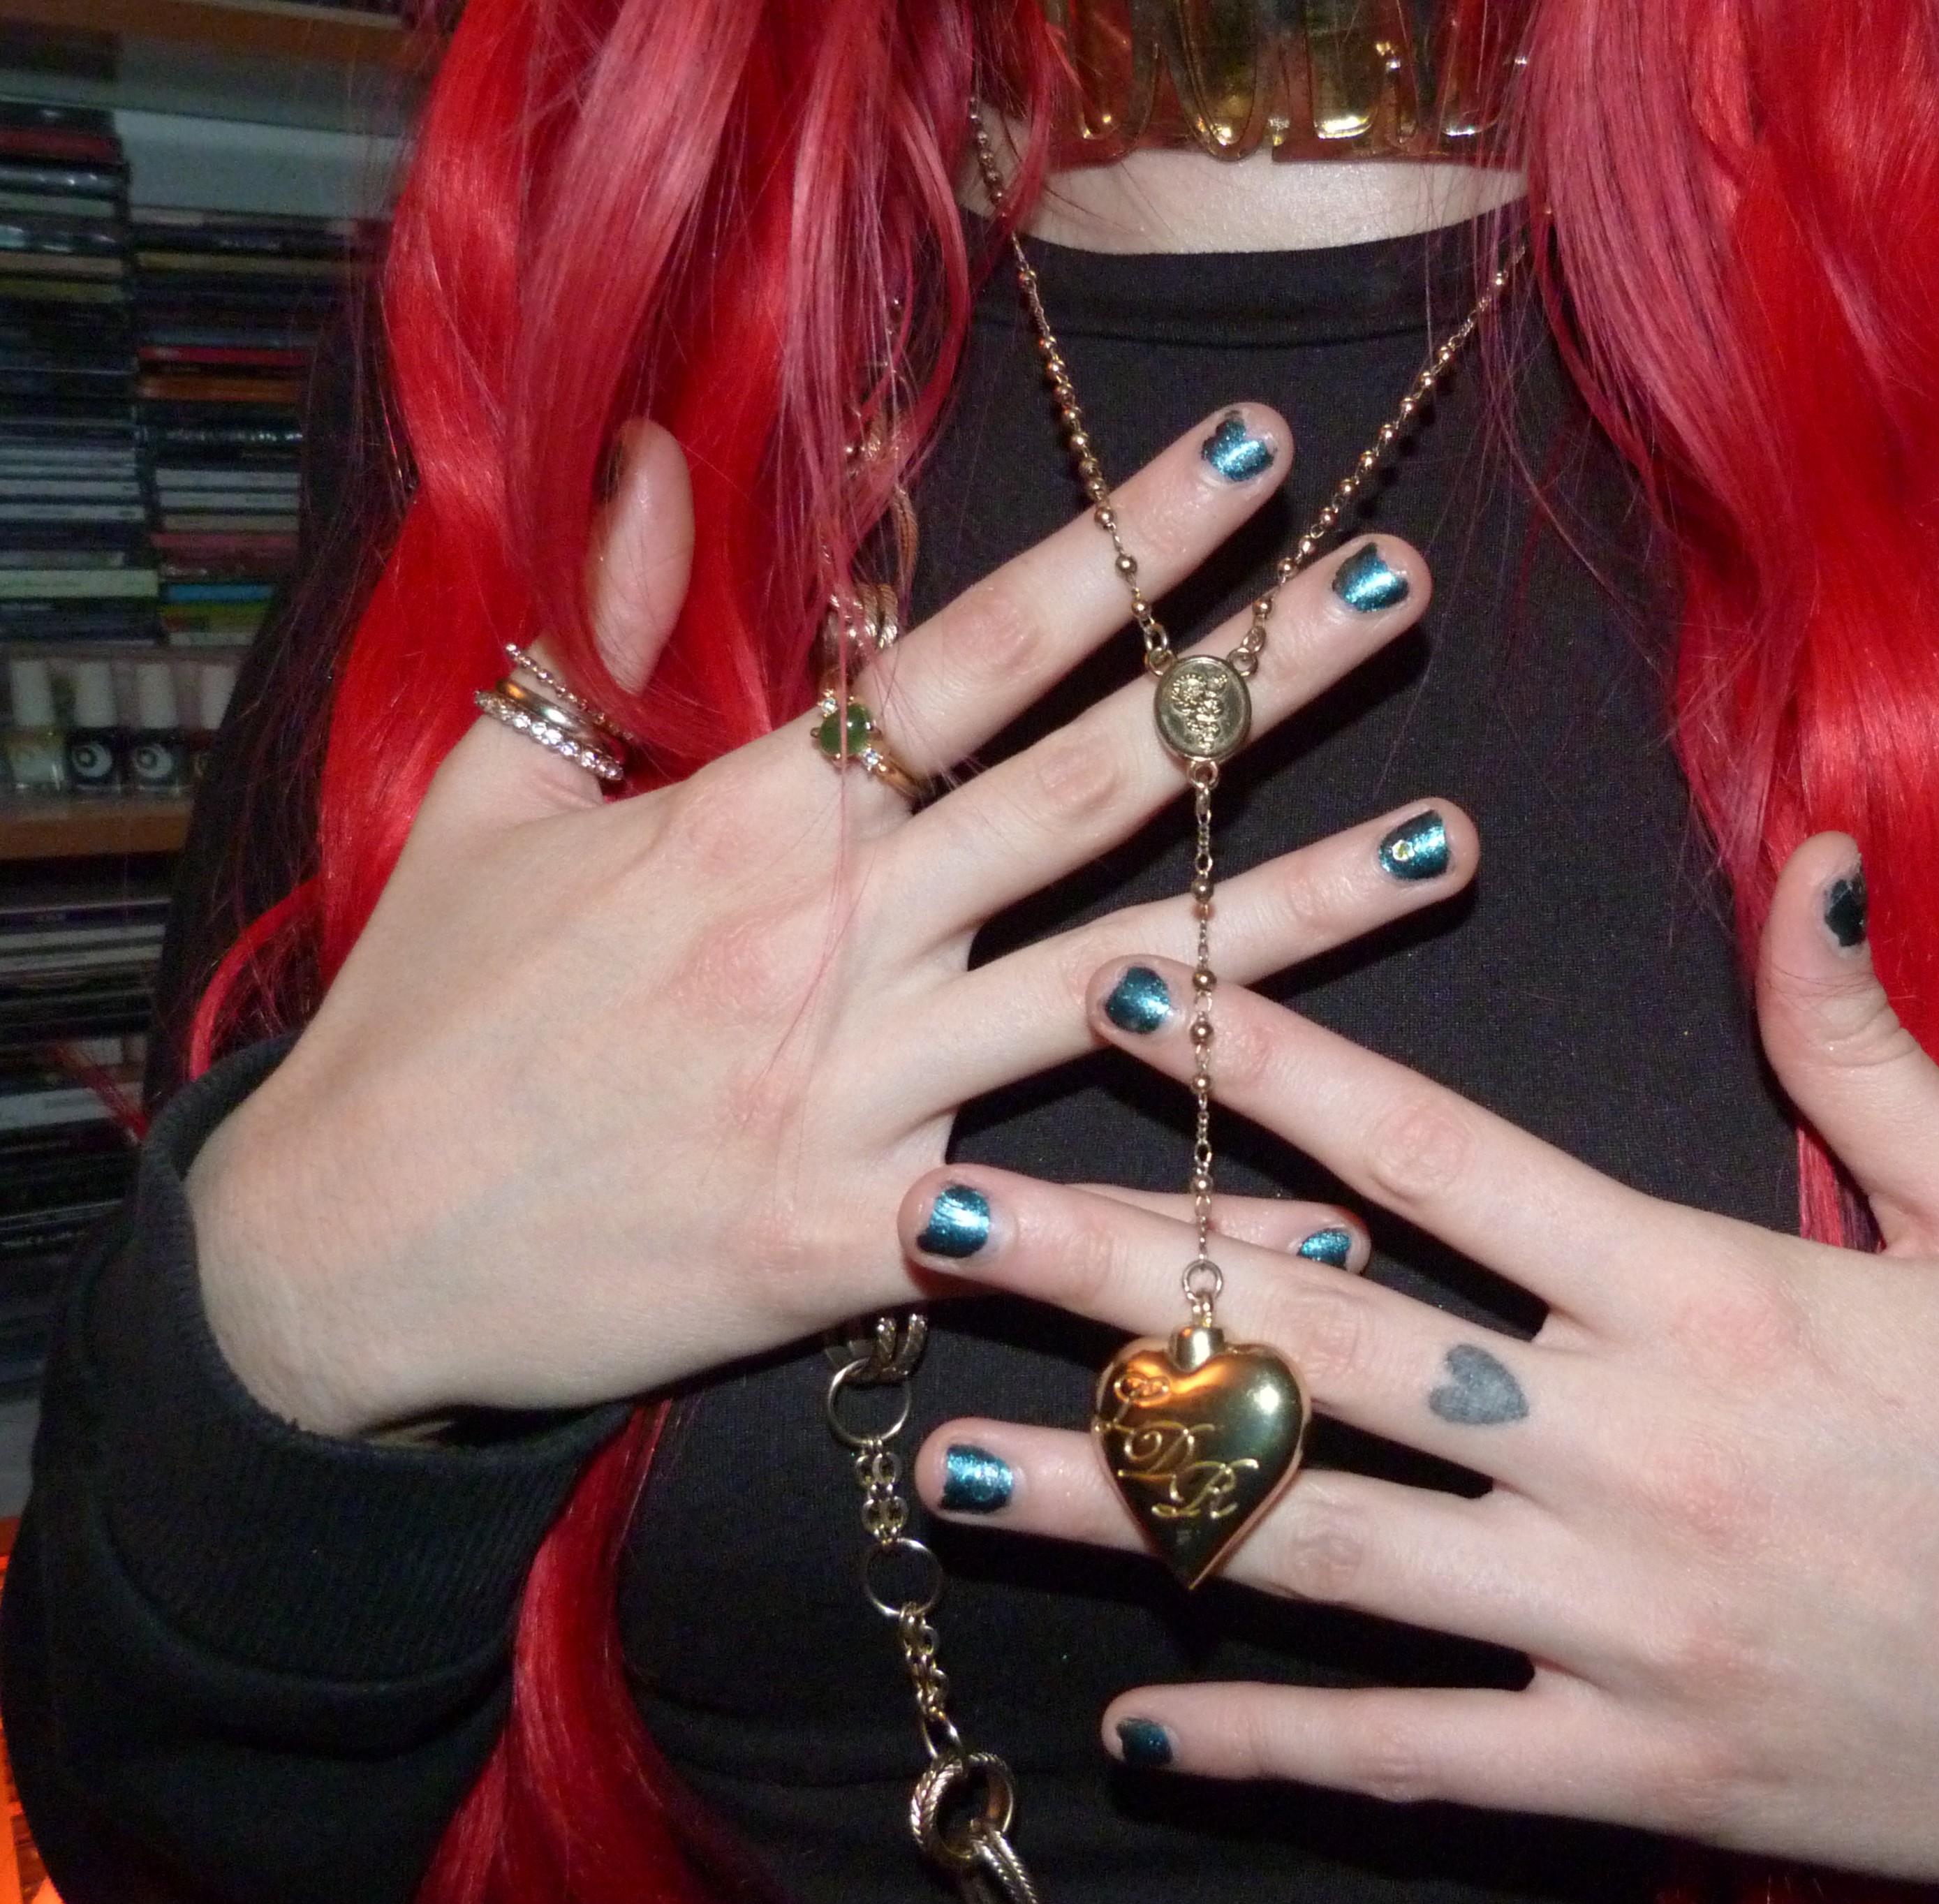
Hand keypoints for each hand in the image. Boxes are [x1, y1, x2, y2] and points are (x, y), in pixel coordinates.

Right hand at [187, 410, 1460, 1436]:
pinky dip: (1197, 1227)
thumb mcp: (492, 799)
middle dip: (1249, 683)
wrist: (339, 1254)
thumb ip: (600, 632)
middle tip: (1396, 596)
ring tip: (1443, 847)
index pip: (968, 654)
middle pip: (1079, 787)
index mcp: (756, 821)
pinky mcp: (844, 1240)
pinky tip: (1337, 1215)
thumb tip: (644, 459)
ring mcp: (849, 1091)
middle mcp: (830, 938)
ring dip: (1292, 920)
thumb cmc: (427, 1021)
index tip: (1246, 464)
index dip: (1118, 552)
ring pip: (1110, 988)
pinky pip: (1058, 1229)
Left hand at [897, 834, 1938, 1903]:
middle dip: (1112, 1268)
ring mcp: (1629, 1630)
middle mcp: (1639, 1457)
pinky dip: (1273, 1743)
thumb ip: (1868, 1048)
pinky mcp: (1646, 1771)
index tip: (1129, 987)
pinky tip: (1142, 1723)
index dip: (1269, 1064)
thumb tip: (1809, 852)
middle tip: (927, 1211)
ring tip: (949, 1461)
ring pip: (1324, 1553)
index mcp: (1716, 1297)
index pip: (1444, 1155)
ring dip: (1124, 1504)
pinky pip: (1418, 1760)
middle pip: (1325, 1341)